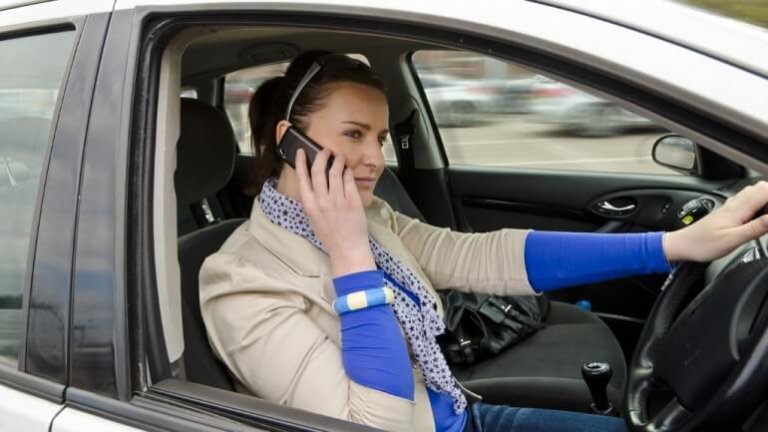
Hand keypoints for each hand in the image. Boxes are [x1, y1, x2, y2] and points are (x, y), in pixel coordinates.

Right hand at [295, 148, 375, 275]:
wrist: (347, 248)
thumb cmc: (330, 235)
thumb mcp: (313, 218)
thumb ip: (312, 200)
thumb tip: (312, 181)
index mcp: (310, 205)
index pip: (303, 177)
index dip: (301, 162)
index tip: (302, 151)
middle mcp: (322, 201)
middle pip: (319, 170)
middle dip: (321, 156)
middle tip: (325, 151)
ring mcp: (338, 200)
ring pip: (335, 171)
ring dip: (337, 160)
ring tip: (339, 157)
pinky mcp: (352, 201)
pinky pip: (348, 180)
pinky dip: (347, 172)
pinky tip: (347, 170)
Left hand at [664, 181, 767, 261]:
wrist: (682, 245)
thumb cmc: (702, 244)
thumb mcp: (732, 240)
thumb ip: (755, 228)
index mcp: (737, 208)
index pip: (765, 190)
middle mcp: (734, 204)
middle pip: (761, 188)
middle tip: (767, 221)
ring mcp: (730, 207)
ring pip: (754, 194)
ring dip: (765, 203)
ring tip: (763, 222)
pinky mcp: (727, 213)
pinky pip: (746, 202)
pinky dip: (755, 208)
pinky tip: (754, 220)